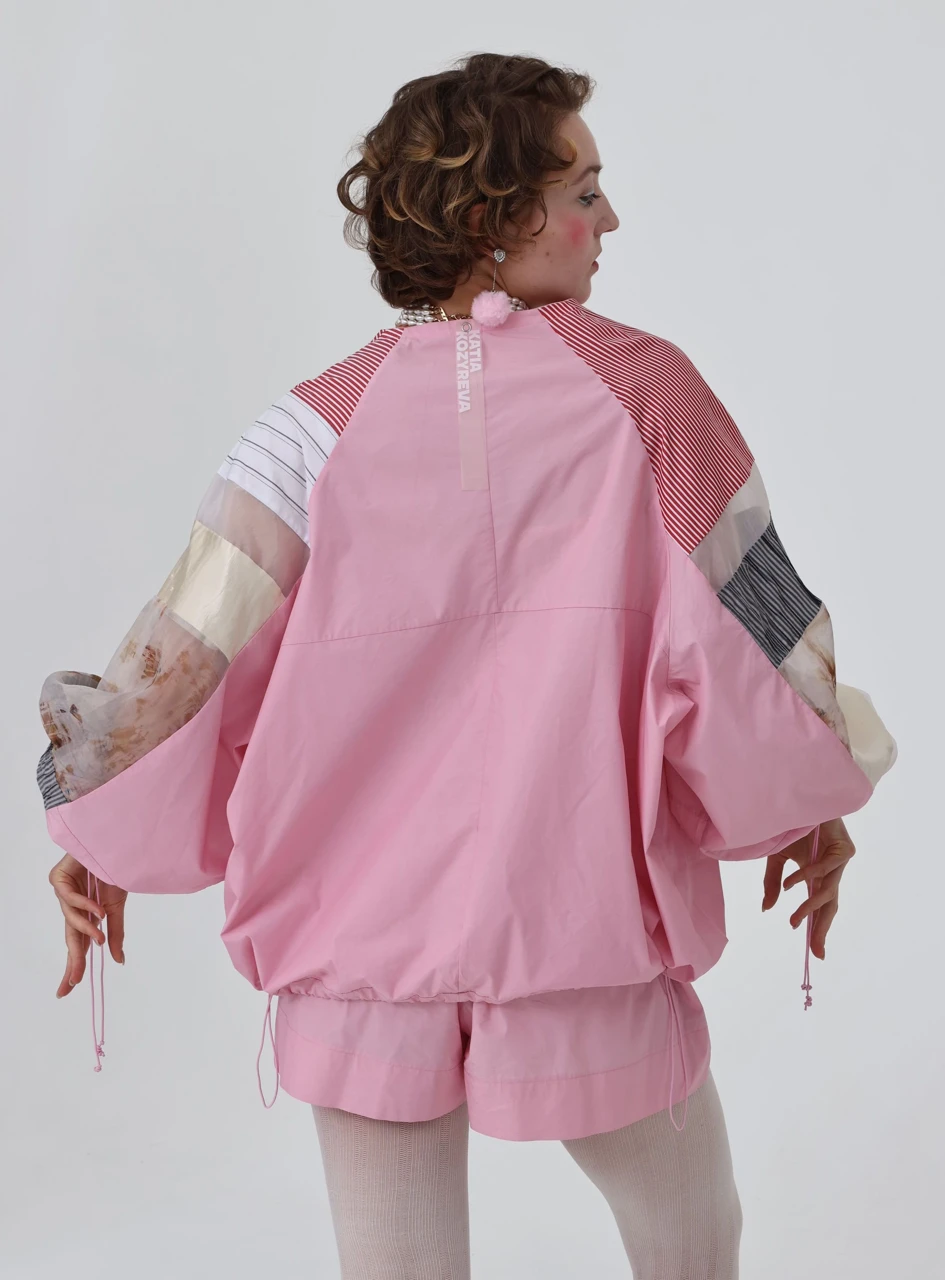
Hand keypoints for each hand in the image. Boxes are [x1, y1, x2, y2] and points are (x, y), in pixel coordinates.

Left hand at [49, 854, 126, 997]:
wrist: (113, 843)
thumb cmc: (114, 870)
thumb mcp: (117, 906)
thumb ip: (115, 933)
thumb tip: (117, 961)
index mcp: (86, 914)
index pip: (78, 944)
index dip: (74, 966)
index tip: (70, 987)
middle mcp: (71, 906)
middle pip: (70, 938)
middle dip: (72, 961)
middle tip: (73, 982)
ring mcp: (63, 892)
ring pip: (70, 919)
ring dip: (87, 930)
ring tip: (100, 937)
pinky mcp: (58, 879)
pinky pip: (70, 898)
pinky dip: (85, 905)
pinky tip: (99, 910)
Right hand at [761, 818, 855, 959]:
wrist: (798, 798)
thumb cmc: (790, 825)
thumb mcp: (776, 857)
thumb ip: (773, 883)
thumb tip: (768, 910)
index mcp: (816, 874)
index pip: (819, 906)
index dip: (818, 929)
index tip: (817, 954)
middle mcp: (831, 870)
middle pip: (829, 906)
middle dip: (821, 928)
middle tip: (816, 950)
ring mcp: (839, 860)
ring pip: (828, 892)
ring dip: (809, 908)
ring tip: (793, 921)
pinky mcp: (844, 849)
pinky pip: (825, 869)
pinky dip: (806, 877)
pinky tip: (790, 885)